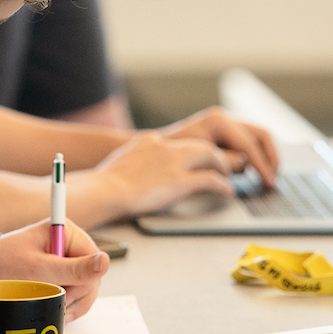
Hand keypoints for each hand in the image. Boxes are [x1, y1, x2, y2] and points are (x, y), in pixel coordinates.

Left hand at [0, 219, 108, 320]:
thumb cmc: (4, 265)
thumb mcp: (40, 269)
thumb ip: (74, 269)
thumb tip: (105, 262)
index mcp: (66, 232)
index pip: (95, 260)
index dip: (84, 280)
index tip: (63, 290)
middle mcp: (69, 244)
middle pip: (92, 276)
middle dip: (75, 293)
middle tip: (52, 297)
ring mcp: (66, 259)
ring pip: (86, 287)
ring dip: (70, 301)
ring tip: (47, 301)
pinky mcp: (61, 273)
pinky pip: (76, 292)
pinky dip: (67, 303)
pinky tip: (52, 305)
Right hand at [80, 130, 239, 218]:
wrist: (104, 190)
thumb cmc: (104, 183)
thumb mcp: (121, 161)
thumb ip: (133, 160)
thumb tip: (134, 170)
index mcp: (149, 140)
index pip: (178, 143)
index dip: (190, 153)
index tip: (197, 161)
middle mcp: (165, 146)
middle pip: (200, 145)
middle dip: (214, 155)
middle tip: (222, 166)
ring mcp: (174, 162)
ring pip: (210, 155)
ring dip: (223, 166)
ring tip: (228, 176)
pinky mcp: (180, 180)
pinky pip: (210, 180)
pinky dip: (222, 185)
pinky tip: (227, 192)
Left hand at [159, 106, 278, 186]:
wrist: (153, 152)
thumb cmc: (170, 156)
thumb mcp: (200, 160)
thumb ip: (225, 162)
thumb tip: (244, 166)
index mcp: (218, 120)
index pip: (249, 144)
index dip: (262, 165)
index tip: (269, 182)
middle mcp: (224, 118)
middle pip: (261, 135)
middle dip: (270, 158)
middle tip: (273, 179)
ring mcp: (225, 124)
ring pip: (258, 139)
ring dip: (263, 158)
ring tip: (264, 179)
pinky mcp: (225, 134)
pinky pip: (248, 144)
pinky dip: (254, 158)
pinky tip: (253, 175)